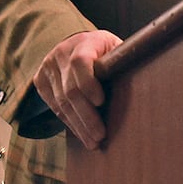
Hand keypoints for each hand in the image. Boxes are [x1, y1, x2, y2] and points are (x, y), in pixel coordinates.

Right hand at [32, 28, 120, 149]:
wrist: (76, 43)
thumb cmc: (105, 50)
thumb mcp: (116, 48)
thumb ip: (122, 61)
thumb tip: (142, 82)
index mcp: (84, 42)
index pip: (80, 62)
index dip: (89, 83)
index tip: (101, 102)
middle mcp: (61, 53)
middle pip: (71, 89)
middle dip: (86, 116)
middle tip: (100, 135)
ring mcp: (48, 67)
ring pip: (61, 102)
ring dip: (78, 125)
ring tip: (92, 141)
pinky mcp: (40, 81)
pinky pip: (54, 106)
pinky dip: (69, 122)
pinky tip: (80, 133)